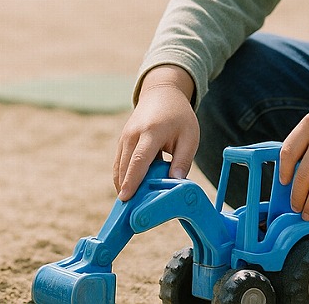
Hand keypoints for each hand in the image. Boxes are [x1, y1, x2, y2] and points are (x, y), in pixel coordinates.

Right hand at [113, 65, 198, 199]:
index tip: (125, 199)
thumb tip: (175, 184)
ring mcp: (124, 137)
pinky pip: (119, 164)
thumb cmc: (179, 116)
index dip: (132, 181)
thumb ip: (182, 161)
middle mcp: (133, 134)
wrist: (161, 93)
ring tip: (132, 208)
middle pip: (125, 167)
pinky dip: (123, 179)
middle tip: (131, 215)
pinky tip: (132, 192)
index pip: (139, 160)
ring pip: (119, 167)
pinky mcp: (121, 142)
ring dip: (123, 186)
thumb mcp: (189, 137)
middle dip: (126, 190)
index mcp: (151, 132)